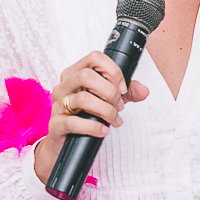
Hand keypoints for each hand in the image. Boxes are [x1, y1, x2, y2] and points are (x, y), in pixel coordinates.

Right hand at [35, 51, 149, 182]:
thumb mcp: (108, 100)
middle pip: (87, 76)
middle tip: (120, 106)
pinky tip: (104, 130)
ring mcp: (58, 104)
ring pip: (83, 99)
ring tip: (115, 120)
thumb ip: (127, 93)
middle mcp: (64, 86)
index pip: (94, 58)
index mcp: (75, 73)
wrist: (66, 142)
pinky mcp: (56, 124)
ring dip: (106, 111)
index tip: (123, 87)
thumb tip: (144, 90)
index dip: (113, 71)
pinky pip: (74, 122)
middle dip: (110, 92)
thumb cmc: (85, 116)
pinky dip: (94, 127)